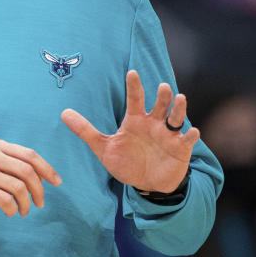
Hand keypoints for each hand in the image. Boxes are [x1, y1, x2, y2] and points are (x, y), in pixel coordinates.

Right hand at [0, 137, 61, 216]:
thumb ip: (4, 160)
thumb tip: (33, 174)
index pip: (29, 155)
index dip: (47, 169)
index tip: (57, 182)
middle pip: (28, 171)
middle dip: (40, 189)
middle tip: (41, 203)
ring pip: (19, 187)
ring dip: (26, 203)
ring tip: (24, 211)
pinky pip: (6, 200)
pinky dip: (13, 209)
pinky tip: (11, 212)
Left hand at [61, 70, 199, 192]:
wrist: (146, 184)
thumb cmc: (127, 162)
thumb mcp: (104, 148)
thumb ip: (86, 131)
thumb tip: (63, 113)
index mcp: (136, 121)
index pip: (135, 99)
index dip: (134, 86)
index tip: (132, 73)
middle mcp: (154, 123)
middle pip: (160, 104)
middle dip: (162, 95)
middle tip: (162, 87)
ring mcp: (169, 135)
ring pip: (176, 117)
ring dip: (179, 108)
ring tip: (179, 98)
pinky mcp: (181, 149)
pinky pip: (188, 139)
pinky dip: (191, 135)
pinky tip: (192, 132)